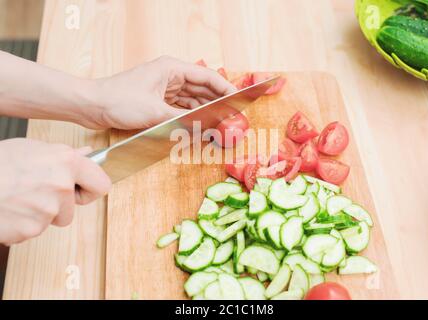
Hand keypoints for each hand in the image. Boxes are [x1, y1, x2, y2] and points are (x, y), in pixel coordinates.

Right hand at [0, 138, 110, 244]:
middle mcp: (62, 186)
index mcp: (66, 162)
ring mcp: (47, 211)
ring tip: (18, 197)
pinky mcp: (31, 230)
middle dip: (60, 204)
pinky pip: (33, 230)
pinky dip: (23, 223)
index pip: (102, 185)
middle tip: (37, 191)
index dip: (91, 188)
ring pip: (52, 219)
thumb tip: (85, 154)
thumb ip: (62, 155)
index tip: (83, 189)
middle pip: (73, 208)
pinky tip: (10, 208)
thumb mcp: (31, 148)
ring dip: (39, 213)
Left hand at [88, 56, 235, 129]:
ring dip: (203, 111)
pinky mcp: (157, 99)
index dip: (225, 89)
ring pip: (191, 99)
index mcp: (171, 69)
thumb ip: (182, 120)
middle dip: (216, 102)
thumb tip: (204, 128)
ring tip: (218, 123)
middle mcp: (170, 76)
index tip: (238, 100)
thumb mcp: (154, 112)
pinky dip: (189, 116)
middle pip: (201, 88)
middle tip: (231, 116)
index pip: (207, 77)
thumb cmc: (118, 100)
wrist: (91, 105)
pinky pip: (180, 107)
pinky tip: (199, 125)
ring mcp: (163, 87)